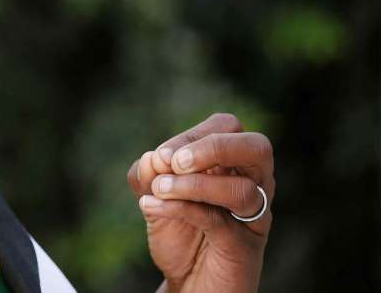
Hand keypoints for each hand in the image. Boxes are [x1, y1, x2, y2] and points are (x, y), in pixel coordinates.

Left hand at [127, 113, 273, 292]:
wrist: (188, 284)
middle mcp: (254, 185)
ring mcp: (253, 217)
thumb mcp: (155, 197)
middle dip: (214, 147)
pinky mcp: (243, 246)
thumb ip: (149, 175)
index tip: (160, 156)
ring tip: (159, 190)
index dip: (193, 135)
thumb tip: (152, 158)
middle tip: (174, 162)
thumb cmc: (179, 235)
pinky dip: (180, 209)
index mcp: (234, 165)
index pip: (228, 128)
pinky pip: (219, 222)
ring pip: (242, 190)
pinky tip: (150, 207)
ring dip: (192, 185)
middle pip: (258, 148)